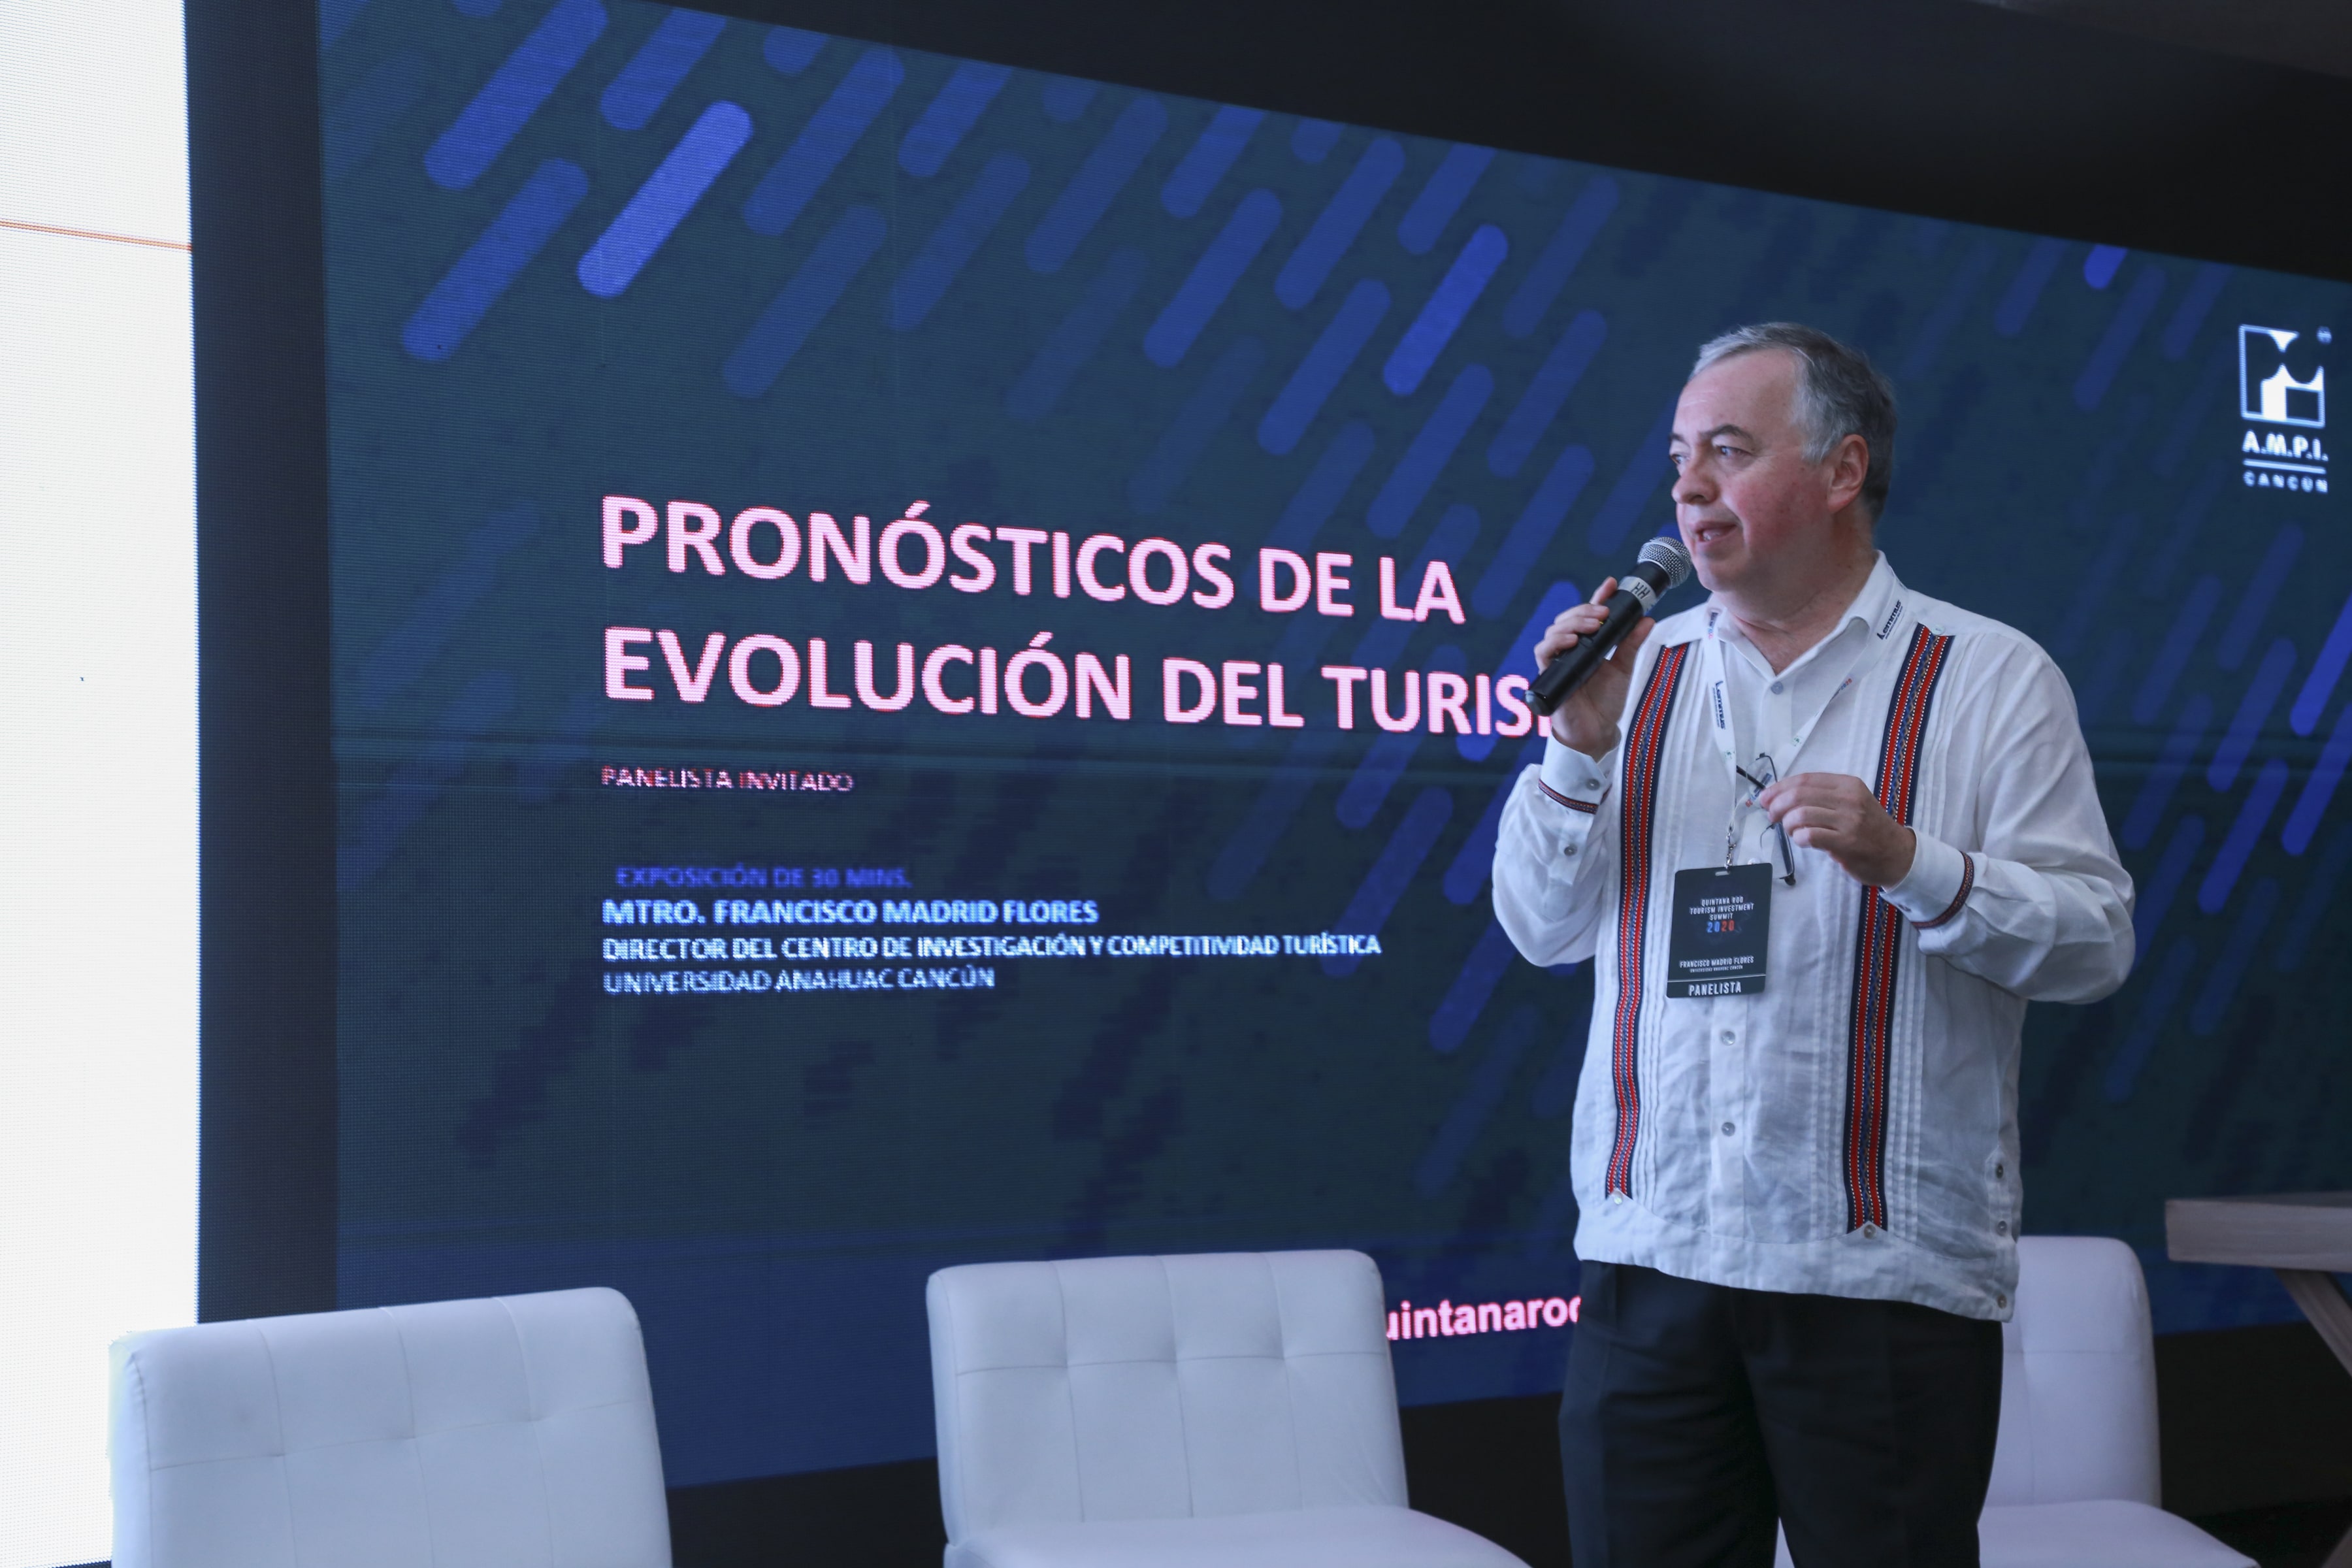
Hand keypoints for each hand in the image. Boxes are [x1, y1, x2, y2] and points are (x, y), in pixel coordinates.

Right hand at [1535, 577, 1655, 758]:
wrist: (1597, 731)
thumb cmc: (1606, 701)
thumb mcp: (1623, 668)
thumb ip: (1632, 644)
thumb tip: (1647, 620)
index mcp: (1587, 644)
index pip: (1589, 615)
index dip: (1597, 597)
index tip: (1611, 584)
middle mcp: (1570, 649)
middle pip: (1568, 618)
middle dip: (1585, 609)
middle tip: (1604, 611)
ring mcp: (1558, 661)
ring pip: (1554, 630)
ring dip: (1573, 622)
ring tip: (1594, 624)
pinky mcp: (1549, 675)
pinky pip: (1543, 652)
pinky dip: (1555, 643)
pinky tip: (1572, 641)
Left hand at [1756, 772, 1915, 886]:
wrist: (1897, 854)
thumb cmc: (1868, 828)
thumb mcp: (1851, 802)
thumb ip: (1822, 797)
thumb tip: (1780, 796)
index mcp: (1848, 784)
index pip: (1804, 780)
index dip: (1779, 788)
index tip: (1765, 797)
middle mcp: (1849, 799)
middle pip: (1799, 795)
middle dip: (1777, 805)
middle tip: (1771, 816)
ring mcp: (1849, 821)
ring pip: (1801, 815)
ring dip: (1788, 824)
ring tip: (1791, 831)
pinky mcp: (1847, 842)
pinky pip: (1810, 835)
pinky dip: (1798, 838)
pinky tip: (1801, 840)